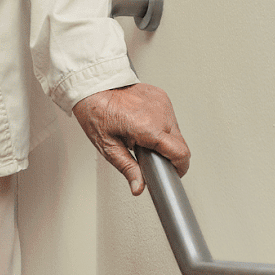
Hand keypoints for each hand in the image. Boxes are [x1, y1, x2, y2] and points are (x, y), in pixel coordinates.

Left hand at [72, 84, 190, 195]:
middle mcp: (159, 113)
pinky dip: (161, 124)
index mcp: (147, 127)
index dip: (179, 167)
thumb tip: (138, 187)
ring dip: (165, 139)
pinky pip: (170, 117)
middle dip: (168, 153)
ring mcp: (163, 103)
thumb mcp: (108, 147)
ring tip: (143, 137)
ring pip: (176, 130)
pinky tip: (145, 123)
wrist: (94, 87)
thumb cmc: (96, 113)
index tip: (174, 173)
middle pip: (180, 143)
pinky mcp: (162, 96)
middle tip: (148, 153)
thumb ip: (128, 169)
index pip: (180, 152)